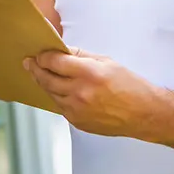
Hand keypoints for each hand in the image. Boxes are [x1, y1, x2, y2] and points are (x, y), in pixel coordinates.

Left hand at [24, 48, 164, 138]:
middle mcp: (80, 93)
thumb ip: (80, 55)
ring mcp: (78, 110)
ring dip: (44, 83)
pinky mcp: (78, 123)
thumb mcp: (106, 61)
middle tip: (29, 62)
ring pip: (51, 94)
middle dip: (36, 69)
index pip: (54, 62)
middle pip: (47, 79)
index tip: (38, 54)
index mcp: (88, 73)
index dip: (43, 57)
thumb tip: (61, 50)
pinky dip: (56, 97)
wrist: (144, 113)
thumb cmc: (129, 84)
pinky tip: (56, 89)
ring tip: (40, 74)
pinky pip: (60, 107)